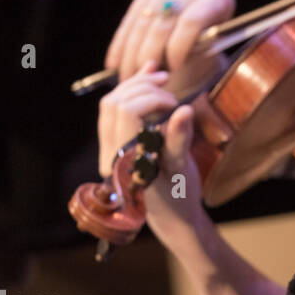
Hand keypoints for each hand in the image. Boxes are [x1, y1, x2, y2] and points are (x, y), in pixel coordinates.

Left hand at [96, 62, 207, 233]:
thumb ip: (178, 140)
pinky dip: (131, 92)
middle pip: (113, 103)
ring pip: (111, 104)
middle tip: (169, 87)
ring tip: (160, 78)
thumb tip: (185, 111)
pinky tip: (148, 76)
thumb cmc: (180, 197)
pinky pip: (115, 112)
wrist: (172, 218)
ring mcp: (109, 148)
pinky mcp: (116, 143)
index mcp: (124, 161)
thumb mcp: (183, 170)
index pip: (126, 113)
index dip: (151, 98)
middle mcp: (109, 154)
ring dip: (134, 86)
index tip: (175, 103)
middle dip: (141, 87)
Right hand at [106, 0, 233, 81]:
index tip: (173, 68)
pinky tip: (114, 62)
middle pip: (162, 25)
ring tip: (126, 77)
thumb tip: (177, 64)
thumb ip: (205, 38)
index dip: (179, 47)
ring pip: (142, 22)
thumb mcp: (222, 19)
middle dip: (149, 56)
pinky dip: (121, 42)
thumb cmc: (216, 4)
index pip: (191, 22)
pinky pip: (131, 17)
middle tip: (143, 81)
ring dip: (131, 53)